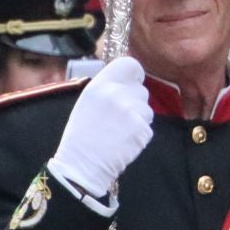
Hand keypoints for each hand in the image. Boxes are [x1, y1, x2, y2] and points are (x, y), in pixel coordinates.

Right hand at [51, 56, 152, 196]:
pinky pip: (148, 127)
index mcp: (100, 84)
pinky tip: (123, 141)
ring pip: (147, 109)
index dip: (133, 75)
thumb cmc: (81, 135)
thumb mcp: (88, 101)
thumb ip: (107, 87)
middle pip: (141, 89)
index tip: (130, 84)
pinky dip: (139, 134)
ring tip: (119, 131)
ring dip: (138, 119)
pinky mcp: (143, 130)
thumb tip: (126, 81)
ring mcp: (132, 112)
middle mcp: (117, 94)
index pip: (130, 64)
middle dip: (135, 101)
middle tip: (120, 117)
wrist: (81, 165)